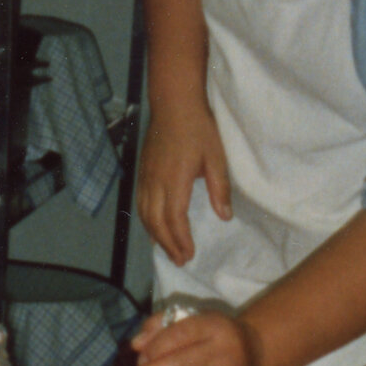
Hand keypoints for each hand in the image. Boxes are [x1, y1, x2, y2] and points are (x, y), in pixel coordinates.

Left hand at [122, 303, 255, 365]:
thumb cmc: (215, 335)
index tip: (140, 357)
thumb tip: (136, 345)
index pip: (180, 334)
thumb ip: (163, 326)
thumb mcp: (195, 321)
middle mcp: (224, 351)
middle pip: (184, 362)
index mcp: (213, 326)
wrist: (258, 352)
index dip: (157, 346)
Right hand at [134, 104, 231, 267]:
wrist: (173, 104)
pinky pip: (140, 204)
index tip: (189, 254)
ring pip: (145, 215)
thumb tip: (224, 217)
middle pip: (156, 222)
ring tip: (168, 250)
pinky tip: (155, 228)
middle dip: (168, 244)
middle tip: (180, 261)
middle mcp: (155, 182)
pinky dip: (147, 221)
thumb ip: (219, 189)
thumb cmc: (199, 129)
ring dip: (156, 236)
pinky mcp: (142, 172)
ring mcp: (145, 177)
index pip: (174, 219)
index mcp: (175, 180)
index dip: (181, 240)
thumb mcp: (216, 158)